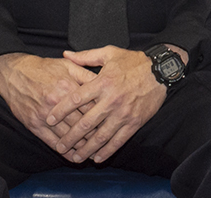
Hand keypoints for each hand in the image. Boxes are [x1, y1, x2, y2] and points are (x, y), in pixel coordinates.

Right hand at [0, 52, 96, 153]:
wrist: (15, 74)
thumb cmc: (44, 68)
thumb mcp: (67, 65)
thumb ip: (86, 74)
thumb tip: (104, 83)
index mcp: (67, 86)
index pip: (90, 106)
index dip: (102, 116)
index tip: (111, 123)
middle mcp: (56, 102)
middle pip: (80, 122)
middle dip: (94, 134)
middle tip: (105, 142)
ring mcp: (44, 115)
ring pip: (67, 135)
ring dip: (81, 146)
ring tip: (92, 153)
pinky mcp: (34, 124)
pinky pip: (51, 141)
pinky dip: (63, 150)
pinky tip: (72, 156)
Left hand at [48, 46, 170, 163]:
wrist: (161, 70)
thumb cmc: (133, 61)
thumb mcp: (109, 53)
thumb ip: (85, 57)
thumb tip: (66, 54)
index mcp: (102, 82)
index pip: (76, 99)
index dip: (61, 111)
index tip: (49, 119)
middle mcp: (111, 100)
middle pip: (85, 123)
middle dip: (70, 137)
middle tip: (59, 146)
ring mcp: (123, 113)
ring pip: (100, 136)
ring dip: (86, 149)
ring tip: (75, 157)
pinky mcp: (134, 122)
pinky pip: (118, 140)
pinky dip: (107, 151)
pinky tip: (97, 157)